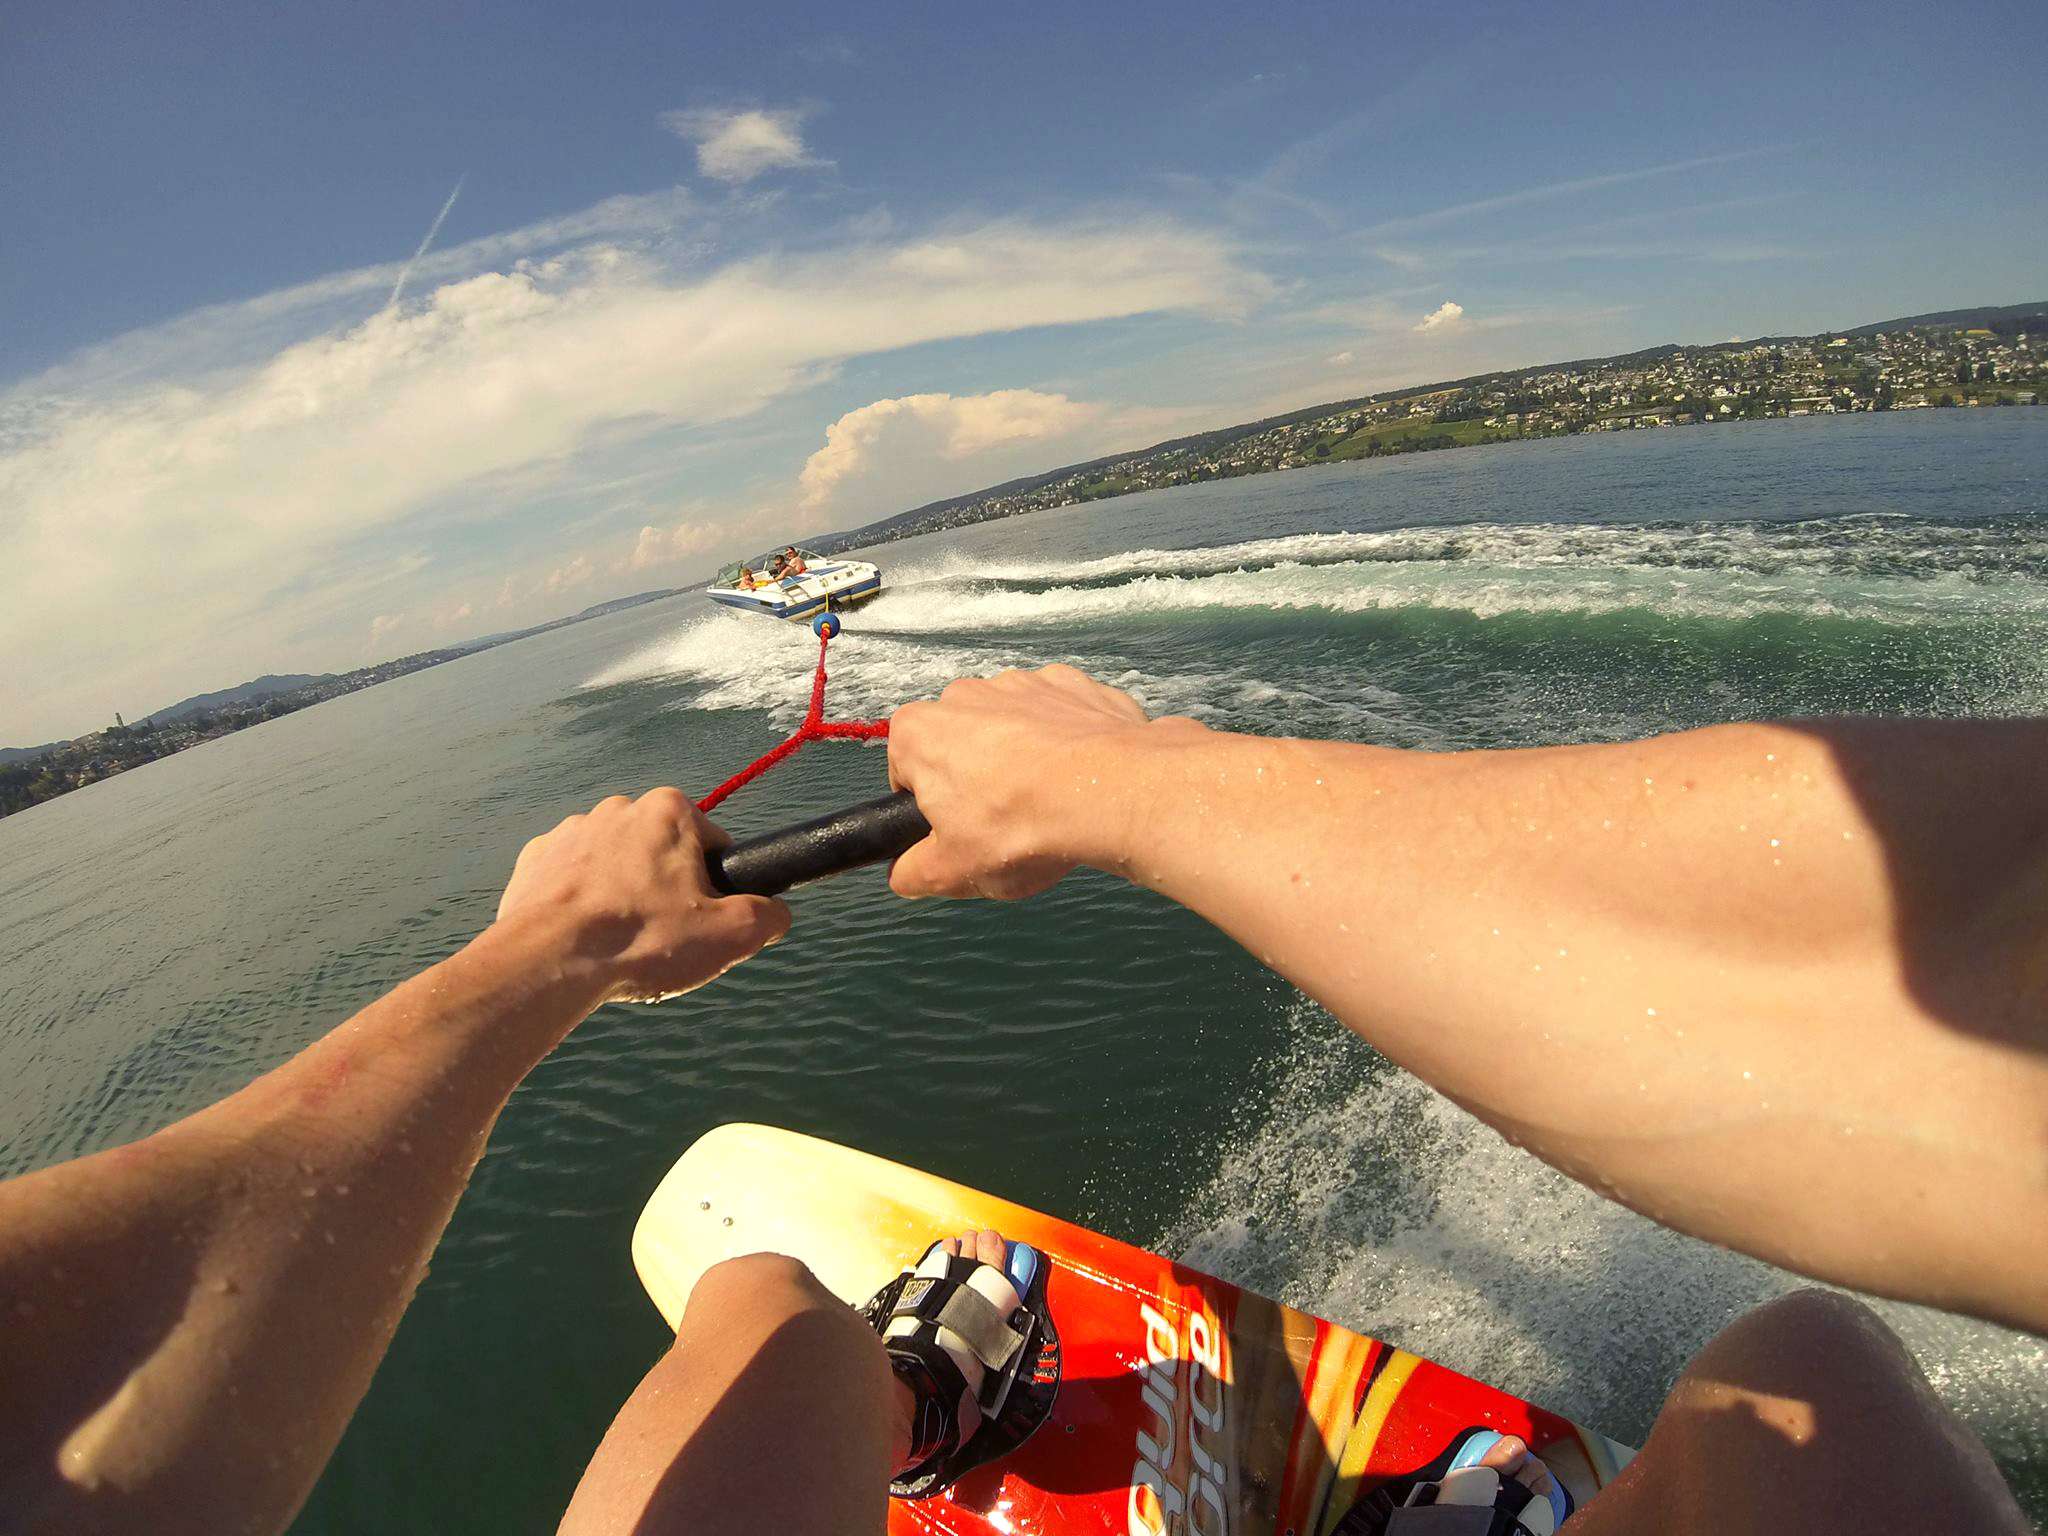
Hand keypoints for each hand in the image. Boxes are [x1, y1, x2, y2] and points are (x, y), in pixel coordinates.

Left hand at [495, 788, 789, 1001]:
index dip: (716, 886)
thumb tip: (777, 913)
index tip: (702, 920)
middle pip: (663, 853)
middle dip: (667, 888)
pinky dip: (581, 904)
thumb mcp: (730, 935)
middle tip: (664, 936)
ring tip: (620, 942)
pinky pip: (572, 879)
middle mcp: (618, 807)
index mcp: (669, 810)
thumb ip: (769, 916)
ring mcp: (571, 831)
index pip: (715, 845)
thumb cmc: (642, 940)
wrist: (548, 961)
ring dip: (623, 894)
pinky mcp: (535, 860)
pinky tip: (584, 937)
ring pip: (616, 865)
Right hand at [887, 665, 1165, 898]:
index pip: (906, 773)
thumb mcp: (952, 871)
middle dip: (976, 779)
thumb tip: (904, 874)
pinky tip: (1082, 778)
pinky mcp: (1073, 684)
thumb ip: (913, 873)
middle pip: (959, 745)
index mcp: (918, 731)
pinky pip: (1060, 715)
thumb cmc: (1020, 828)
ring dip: (1023, 758)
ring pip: (1012, 727)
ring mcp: (1022, 683)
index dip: (929, 809)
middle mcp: (965, 694)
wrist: (1111, 793)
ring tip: (1050, 803)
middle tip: (1005, 824)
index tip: (958, 832)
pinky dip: (1067, 741)